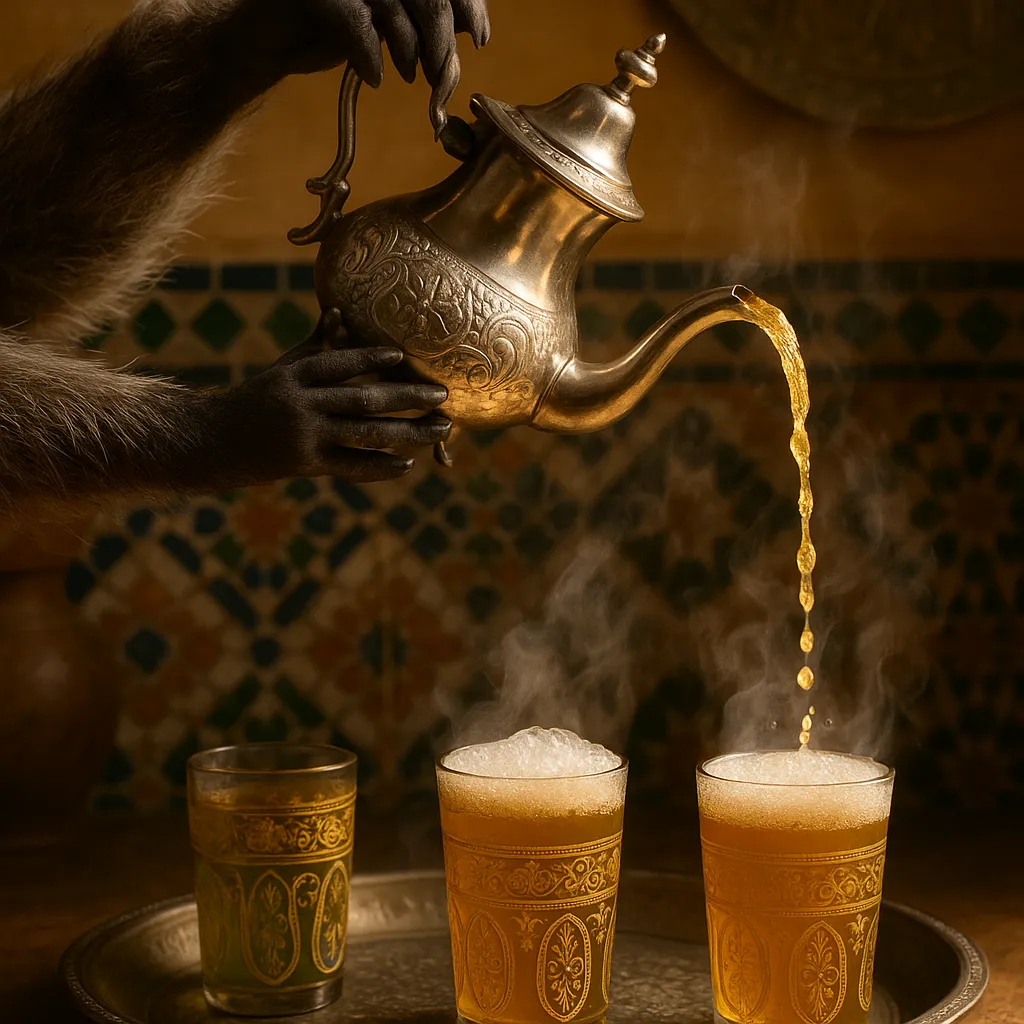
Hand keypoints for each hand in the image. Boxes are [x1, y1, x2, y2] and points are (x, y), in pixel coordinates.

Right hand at [206, 345, 450, 484]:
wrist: (213, 442)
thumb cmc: (256, 400)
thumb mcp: (282, 370)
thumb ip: (314, 345)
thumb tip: (338, 311)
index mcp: (294, 375)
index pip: (337, 363)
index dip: (368, 358)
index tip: (401, 356)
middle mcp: (300, 403)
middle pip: (362, 399)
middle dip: (407, 397)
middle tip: (442, 394)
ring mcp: (303, 435)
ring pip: (364, 432)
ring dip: (408, 432)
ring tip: (440, 428)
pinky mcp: (305, 464)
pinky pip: (351, 466)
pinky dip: (379, 465)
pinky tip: (407, 463)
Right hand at [224, 0, 489, 89]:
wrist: (265, 40)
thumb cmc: (327, 30)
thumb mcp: (386, 21)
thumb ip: (422, 18)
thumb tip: (469, 27)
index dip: (467, 2)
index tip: (478, 38)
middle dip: (441, 39)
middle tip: (441, 77)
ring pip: (395, 3)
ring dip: (410, 50)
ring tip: (409, 76)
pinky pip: (356, 23)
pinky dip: (371, 56)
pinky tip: (375, 76)